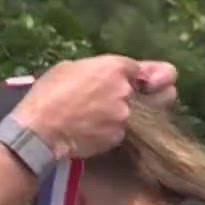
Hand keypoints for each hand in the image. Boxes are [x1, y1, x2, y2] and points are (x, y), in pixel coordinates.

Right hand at [12, 55, 178, 159]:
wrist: (39, 129)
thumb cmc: (48, 94)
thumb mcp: (71, 68)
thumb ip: (99, 69)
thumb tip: (108, 74)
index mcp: (115, 67)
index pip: (148, 70)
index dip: (145, 77)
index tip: (145, 83)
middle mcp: (127, 91)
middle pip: (165, 93)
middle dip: (160, 95)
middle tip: (151, 99)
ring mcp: (124, 116)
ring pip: (145, 117)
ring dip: (134, 116)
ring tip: (111, 118)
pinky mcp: (117, 137)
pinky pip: (123, 132)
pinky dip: (115, 132)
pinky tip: (97, 131)